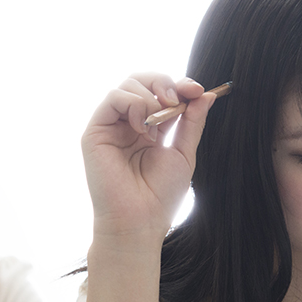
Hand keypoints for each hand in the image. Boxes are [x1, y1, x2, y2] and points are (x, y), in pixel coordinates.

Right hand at [82, 74, 215, 244]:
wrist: (139, 221)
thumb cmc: (159, 196)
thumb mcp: (184, 153)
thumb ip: (192, 122)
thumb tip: (206, 94)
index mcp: (147, 128)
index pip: (159, 92)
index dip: (179, 85)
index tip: (198, 90)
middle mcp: (126, 124)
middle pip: (140, 80)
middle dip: (164, 82)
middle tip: (178, 99)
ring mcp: (110, 127)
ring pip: (127, 84)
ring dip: (150, 97)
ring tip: (158, 127)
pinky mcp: (95, 132)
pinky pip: (113, 97)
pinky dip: (134, 104)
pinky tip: (143, 129)